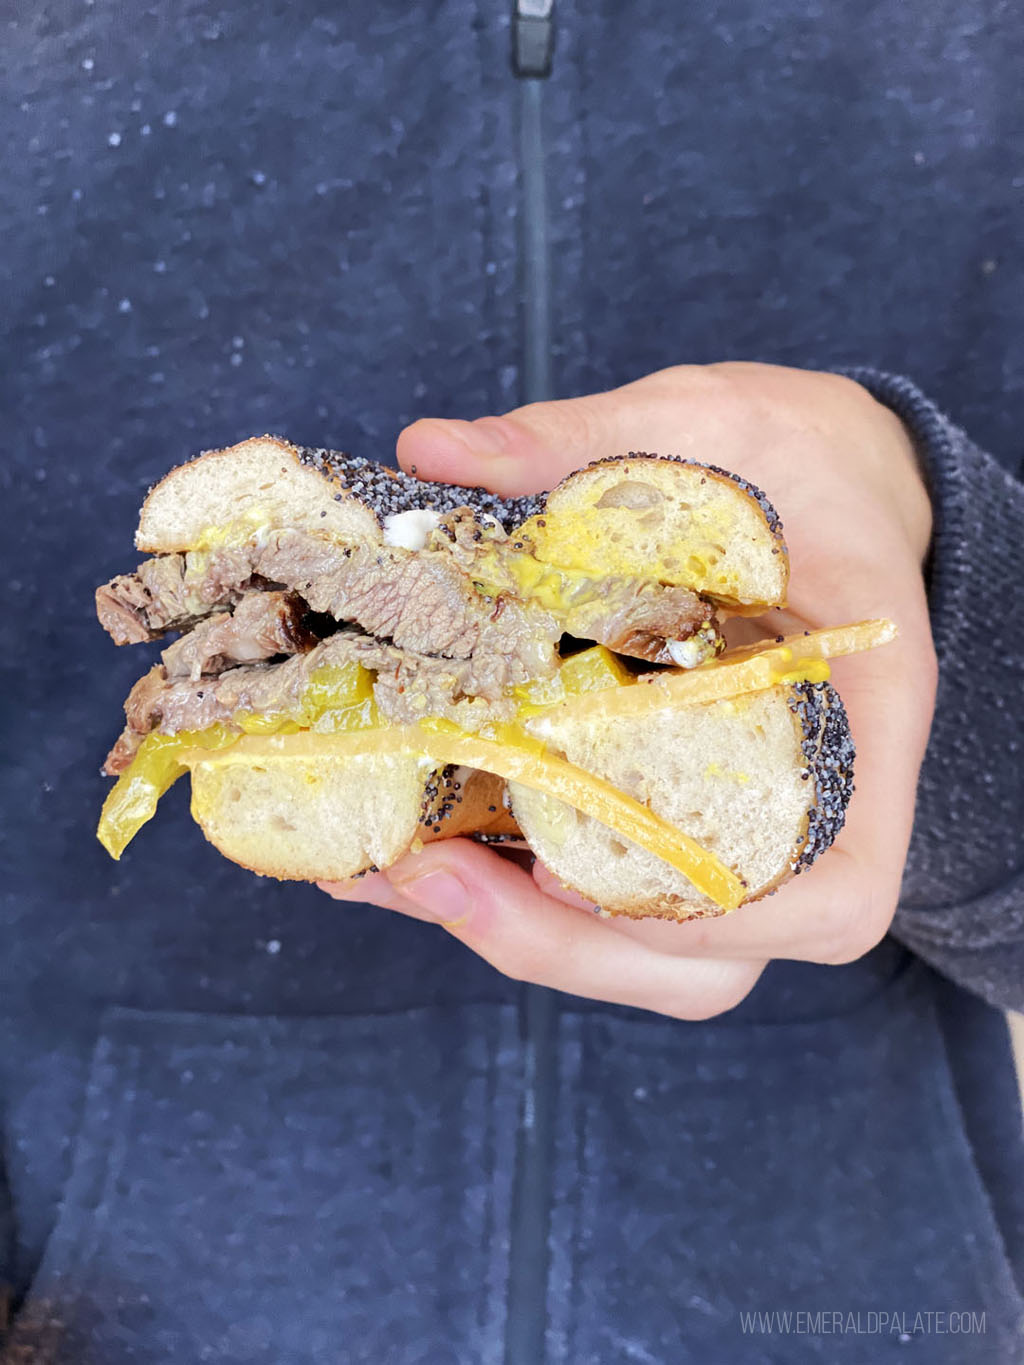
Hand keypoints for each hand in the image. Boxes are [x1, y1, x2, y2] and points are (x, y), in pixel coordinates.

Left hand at [321, 362, 936, 1019]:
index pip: (835, 890)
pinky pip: (604, 896)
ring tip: (394, 873)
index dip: (713, 918)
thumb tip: (436, 448)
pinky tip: (404, 842)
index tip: (568, 875)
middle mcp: (810, 808)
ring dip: (518, 933)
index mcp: (863, 721)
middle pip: (715, 957)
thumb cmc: (796, 458)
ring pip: (649, 950)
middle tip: (428, 874)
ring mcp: (733, 821)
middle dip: (562, 941)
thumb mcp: (711, 421)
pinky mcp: (668, 809)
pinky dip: (507, 891)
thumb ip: (587, 437)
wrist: (824, 478)